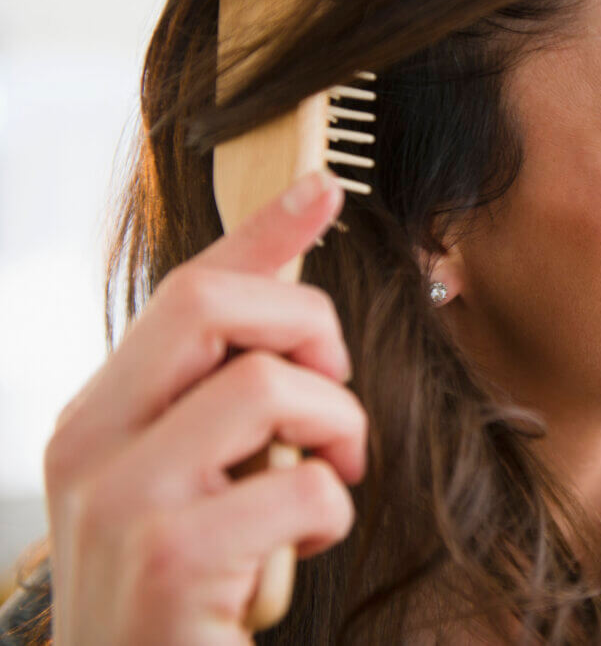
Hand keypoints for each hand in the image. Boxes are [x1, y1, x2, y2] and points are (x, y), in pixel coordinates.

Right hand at [43, 170, 366, 644]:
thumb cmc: (183, 590)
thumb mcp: (197, 481)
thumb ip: (230, 406)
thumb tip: (303, 331)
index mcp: (100, 415)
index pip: (185, 291)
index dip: (263, 233)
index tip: (325, 187)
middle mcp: (89, 444)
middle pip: (212, 307)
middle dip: (308, 327)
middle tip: (331, 391)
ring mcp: (120, 501)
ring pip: (264, 385)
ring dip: (334, 425)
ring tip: (331, 473)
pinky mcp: (166, 561)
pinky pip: (296, 485)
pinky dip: (329, 509)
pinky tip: (305, 541)